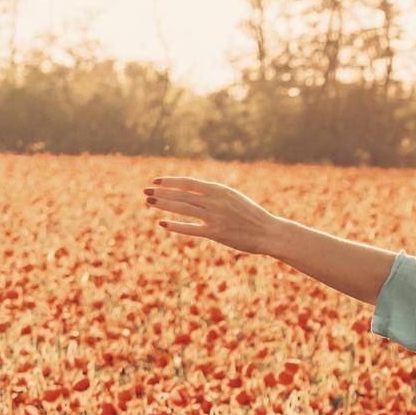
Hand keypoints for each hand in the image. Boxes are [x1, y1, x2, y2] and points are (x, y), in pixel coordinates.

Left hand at [144, 177, 282, 255]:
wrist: (269, 232)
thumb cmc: (251, 215)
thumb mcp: (233, 198)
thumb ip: (214, 195)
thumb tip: (192, 192)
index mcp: (220, 190)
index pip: (188, 183)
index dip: (170, 181)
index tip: (156, 181)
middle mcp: (215, 201)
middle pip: (182, 195)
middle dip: (161, 192)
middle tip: (145, 191)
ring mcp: (215, 217)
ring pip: (183, 208)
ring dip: (164, 204)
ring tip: (149, 202)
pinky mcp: (216, 233)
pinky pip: (191, 228)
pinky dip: (175, 225)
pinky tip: (162, 223)